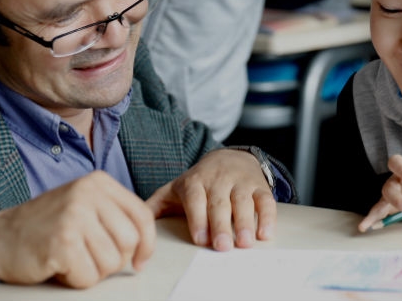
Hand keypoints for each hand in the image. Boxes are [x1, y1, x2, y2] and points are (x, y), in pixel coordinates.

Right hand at [0, 171, 154, 287]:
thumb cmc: (45, 227)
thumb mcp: (84, 207)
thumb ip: (114, 217)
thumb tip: (145, 247)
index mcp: (98, 182)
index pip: (142, 215)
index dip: (146, 244)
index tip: (139, 261)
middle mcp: (88, 193)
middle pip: (129, 241)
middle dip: (114, 260)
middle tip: (88, 257)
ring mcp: (74, 216)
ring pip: (111, 262)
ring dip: (92, 271)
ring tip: (70, 258)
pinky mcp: (62, 242)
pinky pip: (88, 277)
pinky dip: (75, 280)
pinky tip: (58, 266)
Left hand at [146, 148, 276, 250]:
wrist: (230, 156)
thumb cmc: (199, 181)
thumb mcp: (176, 188)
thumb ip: (156, 205)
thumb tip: (134, 222)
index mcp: (195, 181)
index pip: (195, 198)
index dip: (198, 217)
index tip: (200, 238)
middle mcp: (218, 179)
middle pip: (219, 202)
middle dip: (221, 224)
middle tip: (222, 246)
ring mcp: (240, 181)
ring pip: (243, 201)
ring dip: (245, 222)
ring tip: (244, 242)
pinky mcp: (259, 185)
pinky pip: (266, 199)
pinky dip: (267, 216)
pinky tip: (265, 233)